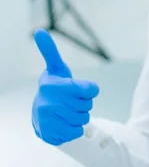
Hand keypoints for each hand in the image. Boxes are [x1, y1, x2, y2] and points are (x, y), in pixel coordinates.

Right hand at [32, 29, 99, 145]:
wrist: (42, 116)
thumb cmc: (55, 88)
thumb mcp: (56, 69)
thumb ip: (50, 51)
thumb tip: (39, 31)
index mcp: (52, 85)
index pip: (91, 89)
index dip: (89, 90)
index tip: (78, 89)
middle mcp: (48, 102)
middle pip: (88, 105)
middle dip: (83, 103)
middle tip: (70, 101)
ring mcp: (49, 120)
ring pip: (84, 119)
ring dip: (79, 116)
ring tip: (67, 112)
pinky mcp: (51, 135)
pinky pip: (78, 131)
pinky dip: (75, 129)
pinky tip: (64, 123)